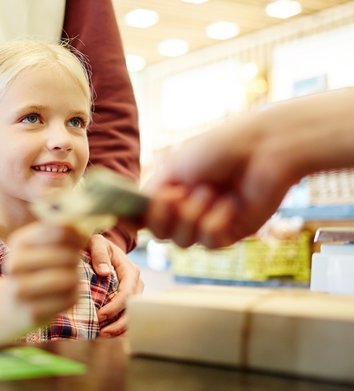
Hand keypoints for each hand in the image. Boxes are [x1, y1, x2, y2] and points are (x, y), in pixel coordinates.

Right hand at [3, 222, 85, 324]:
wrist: (8, 305)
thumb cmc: (33, 268)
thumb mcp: (38, 246)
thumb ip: (61, 233)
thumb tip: (84, 228)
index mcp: (18, 242)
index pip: (59, 231)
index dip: (77, 234)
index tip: (81, 238)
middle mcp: (15, 264)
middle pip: (67, 256)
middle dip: (75, 258)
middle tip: (72, 261)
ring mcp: (21, 290)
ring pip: (70, 278)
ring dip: (76, 277)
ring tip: (70, 276)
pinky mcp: (33, 312)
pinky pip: (70, 298)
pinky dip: (73, 294)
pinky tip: (64, 292)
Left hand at [88, 234, 143, 335]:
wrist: (103, 247)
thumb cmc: (98, 245)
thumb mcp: (96, 242)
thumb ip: (99, 253)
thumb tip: (103, 272)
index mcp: (130, 270)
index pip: (127, 292)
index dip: (115, 307)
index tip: (100, 316)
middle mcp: (136, 283)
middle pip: (134, 308)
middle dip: (119, 323)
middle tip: (102, 333)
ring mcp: (135, 292)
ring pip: (134, 315)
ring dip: (121, 328)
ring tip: (104, 335)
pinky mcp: (130, 299)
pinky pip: (129, 315)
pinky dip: (120, 326)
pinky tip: (107, 333)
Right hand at [143, 114, 288, 248]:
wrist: (265, 149)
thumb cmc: (219, 148)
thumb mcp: (174, 167)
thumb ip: (149, 195)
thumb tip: (125, 218)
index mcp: (170, 189)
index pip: (144, 215)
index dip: (139, 216)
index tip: (139, 209)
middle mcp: (187, 207)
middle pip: (160, 233)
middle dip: (165, 217)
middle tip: (178, 195)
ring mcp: (209, 221)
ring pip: (182, 241)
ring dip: (193, 216)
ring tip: (211, 192)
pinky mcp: (232, 232)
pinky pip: (210, 242)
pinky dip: (215, 223)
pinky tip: (229, 205)